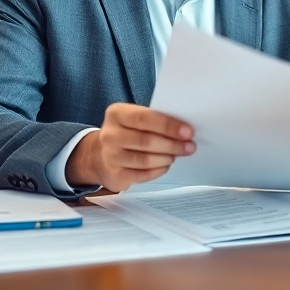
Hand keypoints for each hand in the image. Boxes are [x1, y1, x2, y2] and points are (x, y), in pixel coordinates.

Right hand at [66, 103, 195, 191]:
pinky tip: (165, 165)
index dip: (168, 126)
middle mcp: (110, 135)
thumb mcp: (134, 118)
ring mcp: (110, 156)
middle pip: (145, 141)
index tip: (188, 132)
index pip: (144, 118)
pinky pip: (142, 175)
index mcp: (116, 114)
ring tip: (176, 155)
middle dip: (172, 144)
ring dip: (166, 158)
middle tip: (189, 146)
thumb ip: (155, 120)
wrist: (99, 155)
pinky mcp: (115, 175)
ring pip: (144, 160)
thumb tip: (184, 130)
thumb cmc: (127, 133)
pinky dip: (158, 170)